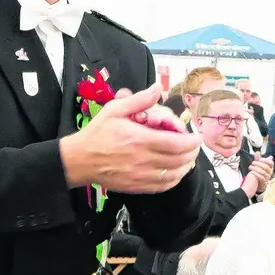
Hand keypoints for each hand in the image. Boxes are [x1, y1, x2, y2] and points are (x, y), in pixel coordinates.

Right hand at [60, 85, 201, 192]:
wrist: (79, 160)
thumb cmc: (96, 134)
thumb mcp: (114, 110)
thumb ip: (139, 100)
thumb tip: (156, 88)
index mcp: (140, 139)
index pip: (177, 144)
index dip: (192, 141)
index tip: (196, 136)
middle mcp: (143, 160)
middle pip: (180, 160)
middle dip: (192, 153)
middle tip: (193, 146)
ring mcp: (140, 176)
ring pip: (175, 175)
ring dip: (186, 166)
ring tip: (188, 158)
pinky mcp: (137, 187)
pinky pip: (163, 186)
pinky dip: (174, 179)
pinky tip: (175, 172)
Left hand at [241, 157, 273, 196]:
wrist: (258, 181)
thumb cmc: (259, 171)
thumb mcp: (258, 164)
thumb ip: (258, 158)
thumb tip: (257, 152)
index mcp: (270, 167)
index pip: (271, 163)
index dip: (265, 160)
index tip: (259, 159)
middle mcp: (270, 172)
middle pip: (266, 167)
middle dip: (258, 164)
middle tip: (252, 162)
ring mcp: (268, 177)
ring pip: (263, 172)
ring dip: (255, 169)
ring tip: (250, 167)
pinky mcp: (264, 181)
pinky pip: (261, 177)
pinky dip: (256, 174)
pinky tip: (252, 172)